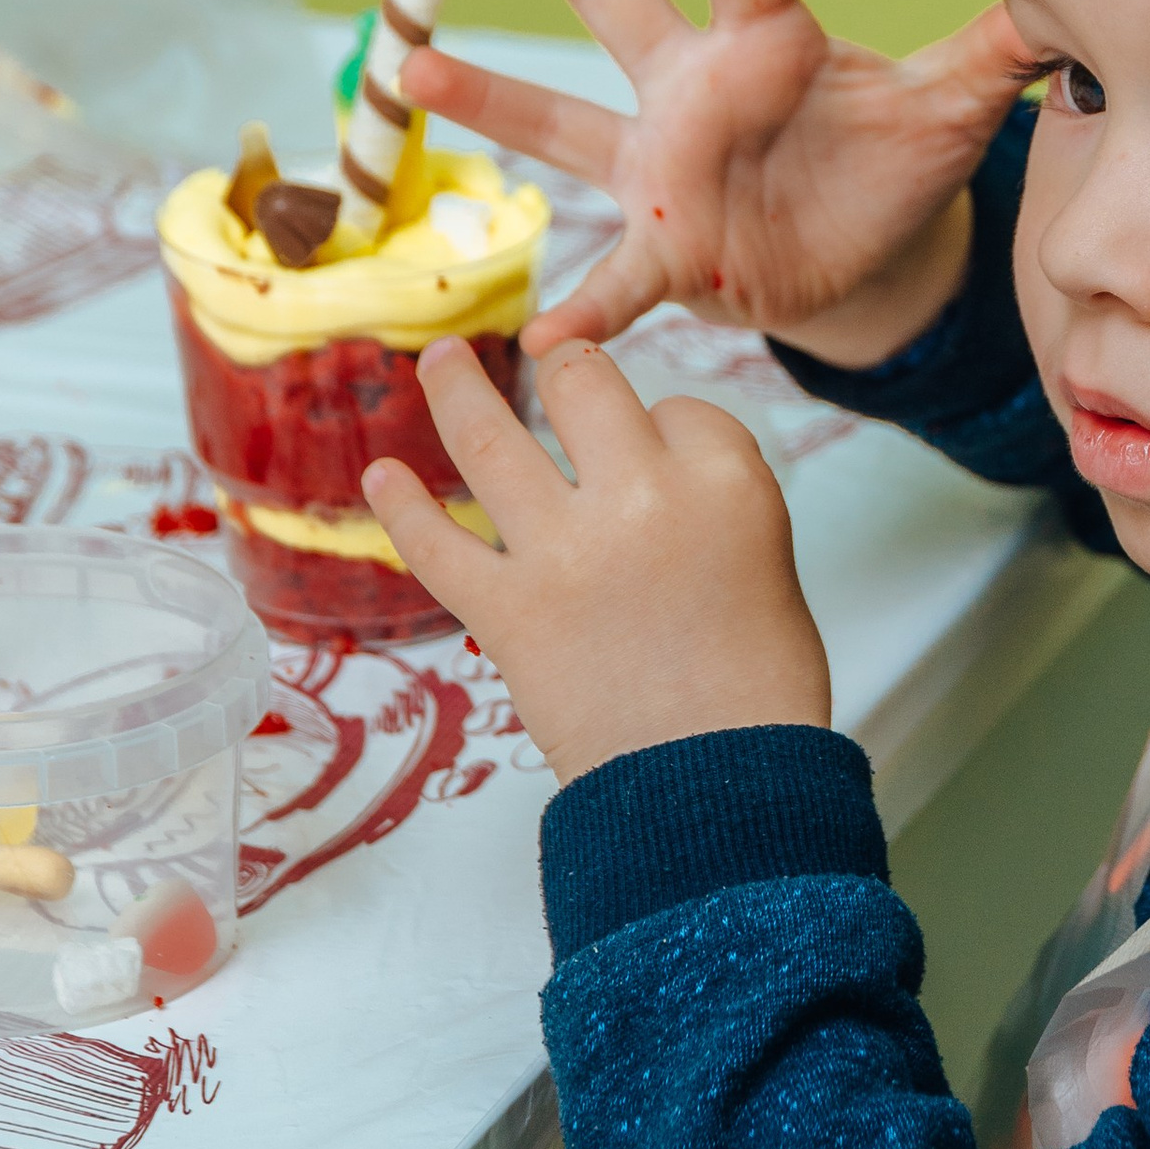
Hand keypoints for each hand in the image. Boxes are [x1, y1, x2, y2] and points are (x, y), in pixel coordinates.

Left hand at [366, 336, 832, 786]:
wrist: (718, 788)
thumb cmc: (758, 689)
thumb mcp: (768, 561)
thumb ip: (707, 503)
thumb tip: (645, 479)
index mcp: (725, 480)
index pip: (680, 408)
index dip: (667, 430)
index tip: (662, 460)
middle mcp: (640, 496)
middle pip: (583, 383)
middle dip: (568, 369)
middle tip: (552, 368)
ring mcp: (563, 551)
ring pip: (488, 439)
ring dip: (455, 388)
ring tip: (441, 360)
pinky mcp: (506, 611)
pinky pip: (437, 544)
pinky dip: (401, 510)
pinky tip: (381, 476)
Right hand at [400, 0, 1031, 365]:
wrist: (866, 252)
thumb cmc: (895, 161)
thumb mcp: (952, 108)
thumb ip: (997, 53)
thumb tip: (1067, 1)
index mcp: (768, 42)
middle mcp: (695, 87)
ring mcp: (663, 164)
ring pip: (567, 122)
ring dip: (494, 100)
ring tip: (411, 70)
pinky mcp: (669, 251)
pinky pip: (617, 281)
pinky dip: (584, 312)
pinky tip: (536, 345)